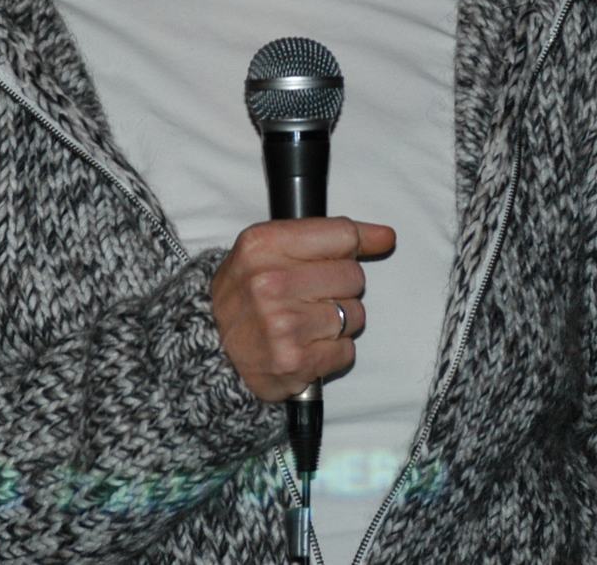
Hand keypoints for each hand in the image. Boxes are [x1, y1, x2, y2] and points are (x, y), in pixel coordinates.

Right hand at [210, 217, 394, 401]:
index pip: (342, 234)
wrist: (210, 348)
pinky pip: (347, 350)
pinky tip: (308, 345)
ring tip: (306, 322)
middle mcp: (270, 282)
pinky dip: (333, 351)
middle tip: (312, 295)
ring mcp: (282, 324)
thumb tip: (386, 236)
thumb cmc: (247, 294)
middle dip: (341, 286)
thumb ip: (326, 237)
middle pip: (354, 275)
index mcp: (262, 244)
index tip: (374, 245)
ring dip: (339, 321)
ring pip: (355, 314)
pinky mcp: (294, 361)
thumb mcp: (267, 249)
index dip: (360, 243)